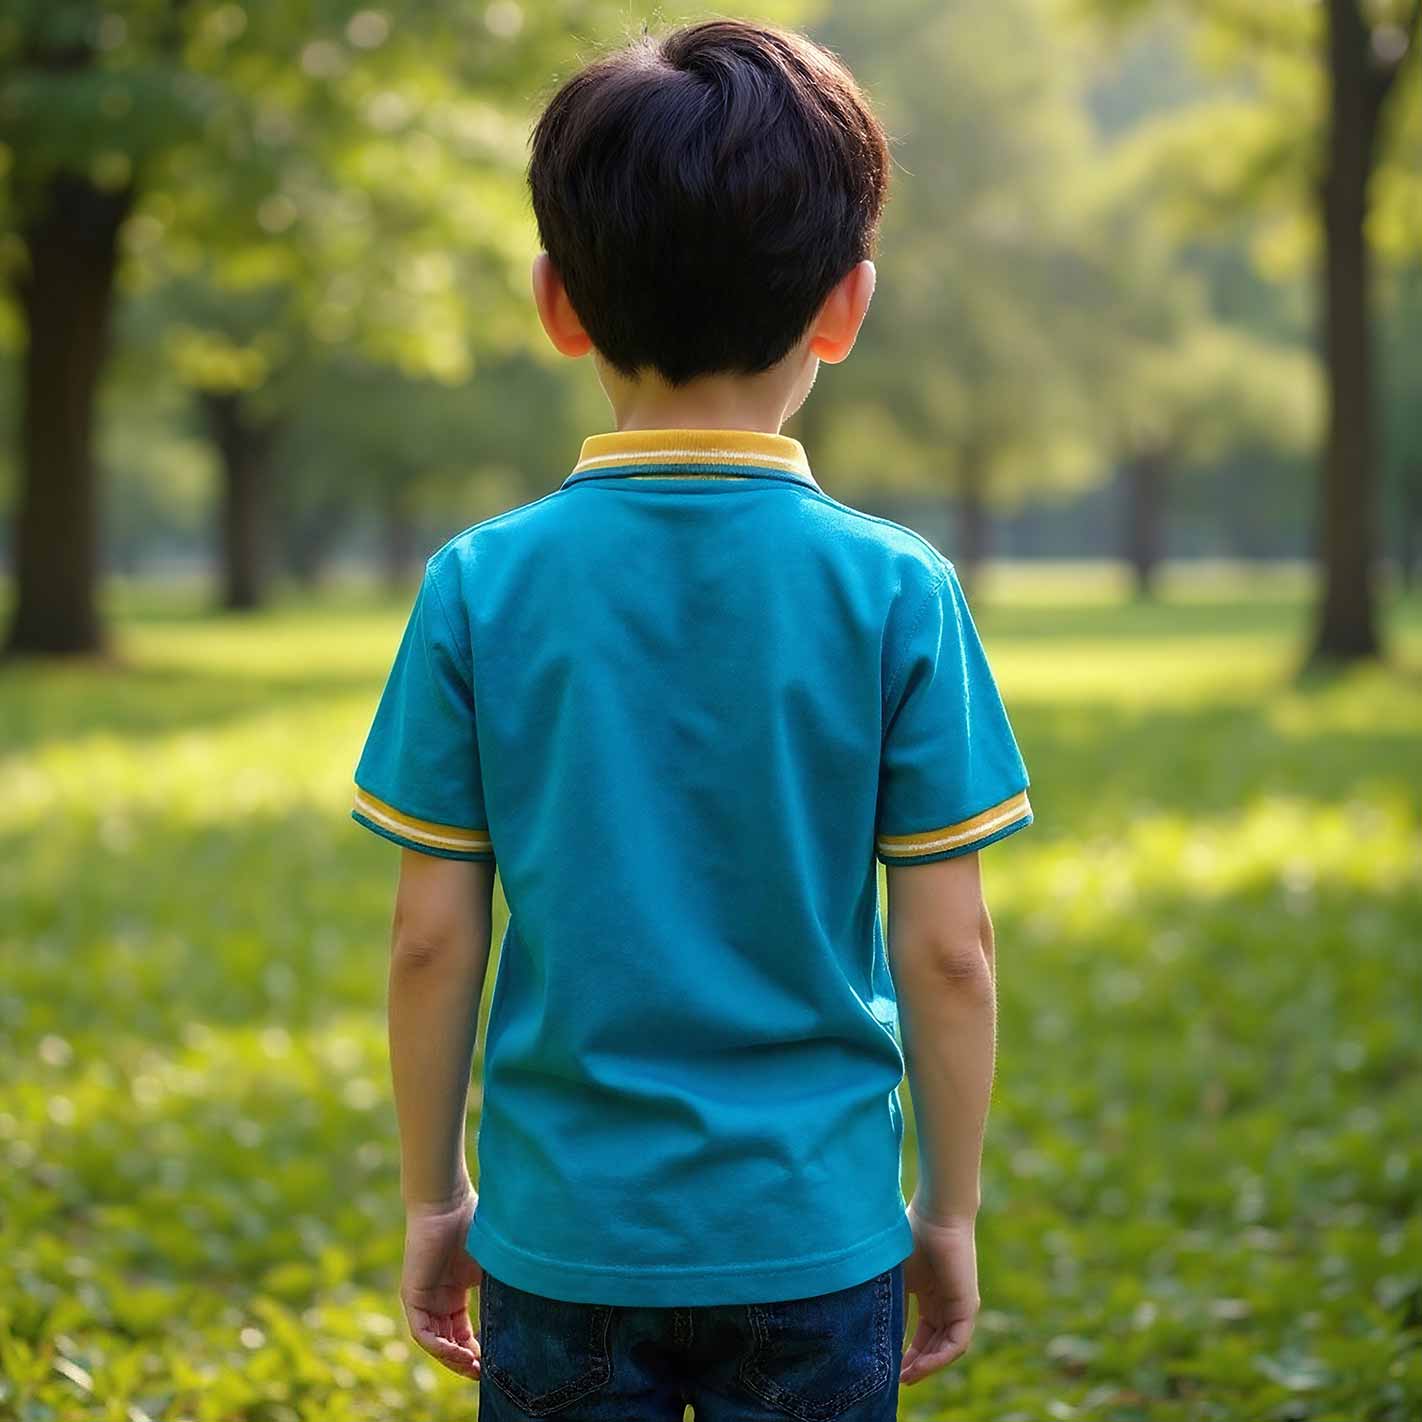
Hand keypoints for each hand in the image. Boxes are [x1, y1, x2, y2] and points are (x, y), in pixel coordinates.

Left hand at [400, 1184, 482, 1380]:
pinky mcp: (412, 1295)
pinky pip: (422, 1332)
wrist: (449, 1203)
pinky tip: (457, 1352)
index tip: (493, 1364)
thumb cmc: (474, 1225)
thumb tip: (528, 1317)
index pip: (462, 1333)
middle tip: (483, 1373)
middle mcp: (438, 1300)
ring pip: (434, 1342)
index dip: (476, 1351)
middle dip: (465, 1361)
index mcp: (455, 1293)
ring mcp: (423, 1298)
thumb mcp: (492, 1267)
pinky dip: (438, 1346)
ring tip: (472, 1368)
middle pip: (448, 1342)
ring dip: (452, 1359)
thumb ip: (500, 1290)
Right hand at [899, 1197, 979, 1384]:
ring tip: (906, 1377)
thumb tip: (878, 1334)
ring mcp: (959, 1306)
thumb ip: (892, 1304)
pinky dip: (939, 1358)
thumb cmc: (913, 1235)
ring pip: (945, 1348)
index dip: (905, 1351)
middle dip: (915, 1364)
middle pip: (933, 1344)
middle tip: (896, 1379)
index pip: (921, 1333)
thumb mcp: (897, 1277)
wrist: (936, 1214)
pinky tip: (921, 1366)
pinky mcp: (968, 1307)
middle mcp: (946, 1303)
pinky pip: (956, 1343)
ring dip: (927, 1366)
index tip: (888, 1366)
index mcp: (930, 1294)